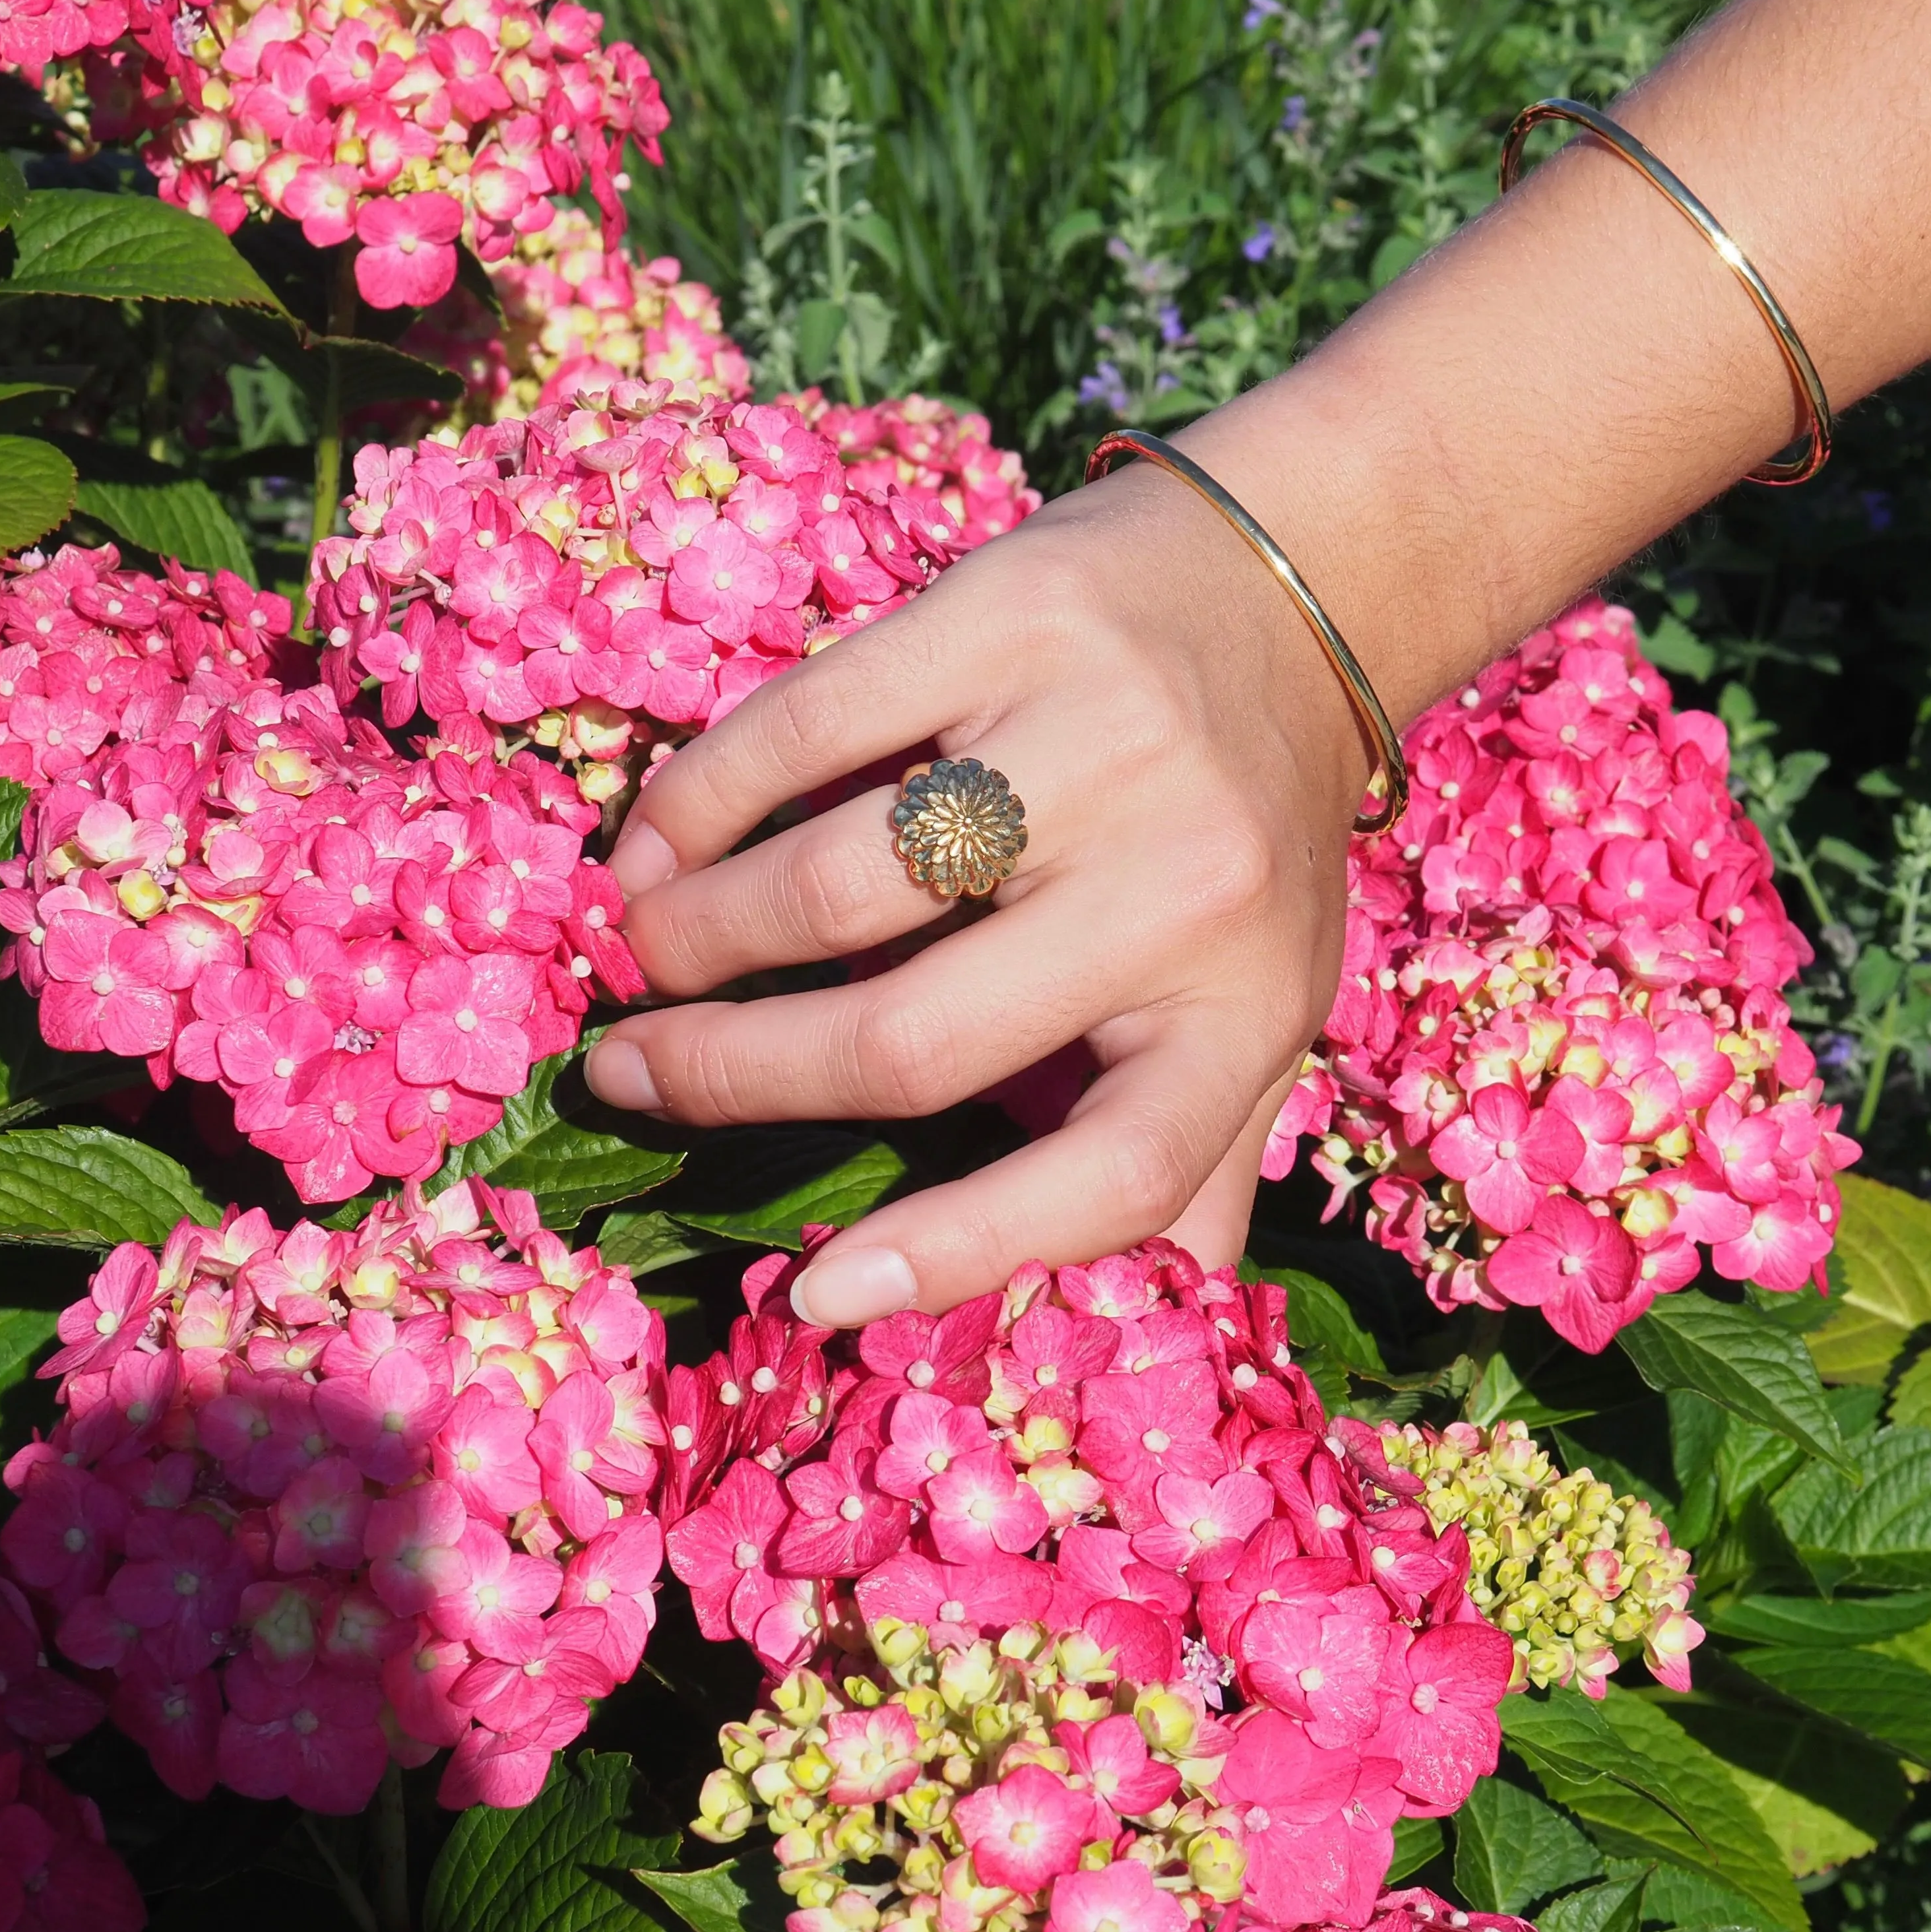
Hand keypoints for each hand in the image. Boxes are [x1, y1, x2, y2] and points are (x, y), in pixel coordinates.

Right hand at [582, 454, 1372, 1325]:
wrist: (1297, 593)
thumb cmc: (1246, 845)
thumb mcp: (1256, 1009)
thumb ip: (1187, 1161)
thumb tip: (1070, 1338)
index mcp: (1246, 1013)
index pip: (1110, 1178)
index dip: (955, 1255)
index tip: (815, 1294)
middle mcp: (1187, 885)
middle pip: (913, 1035)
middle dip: (733, 1070)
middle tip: (633, 1071)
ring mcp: (1101, 740)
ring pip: (835, 880)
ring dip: (695, 934)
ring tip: (637, 954)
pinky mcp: (1014, 615)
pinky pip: (809, 725)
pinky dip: (700, 796)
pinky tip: (653, 843)